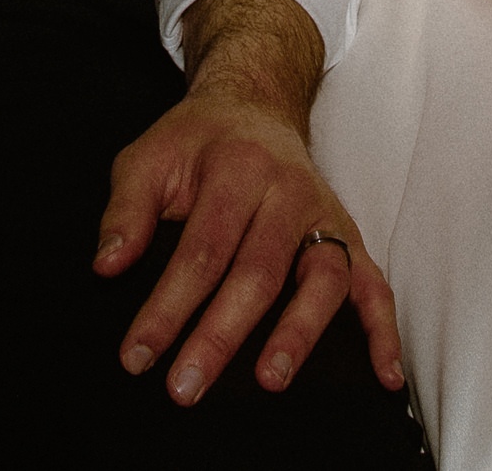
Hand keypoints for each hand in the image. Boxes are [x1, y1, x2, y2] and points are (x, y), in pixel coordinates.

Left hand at [97, 0, 403, 403]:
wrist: (255, 106)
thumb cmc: (198, 142)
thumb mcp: (149, 157)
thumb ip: (126, 210)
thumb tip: (107, 266)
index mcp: (237, 169)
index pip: (201, 249)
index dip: (167, 307)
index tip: (138, 355)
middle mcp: (289, 191)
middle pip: (258, 271)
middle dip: (220, 335)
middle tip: (186, 386)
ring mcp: (325, 215)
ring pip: (323, 279)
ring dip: (299, 333)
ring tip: (270, 381)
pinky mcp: (348, 236)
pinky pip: (375, 285)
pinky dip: (384, 331)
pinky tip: (384, 375)